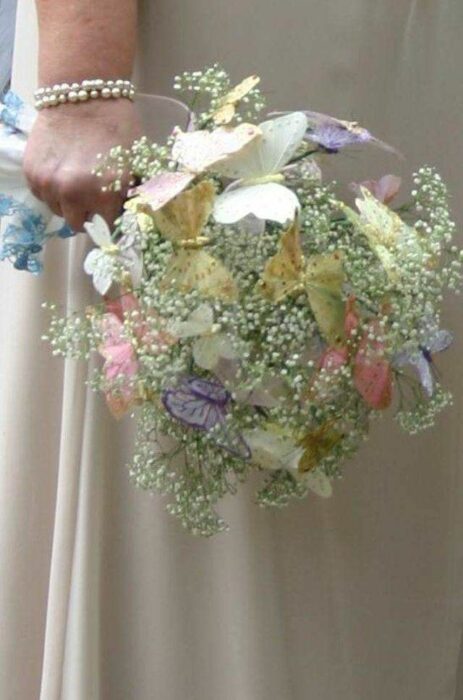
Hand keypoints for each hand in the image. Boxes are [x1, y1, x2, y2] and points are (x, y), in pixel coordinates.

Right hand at [23, 98, 141, 230]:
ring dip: (67, 202)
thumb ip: (131, 195)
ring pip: (58, 210)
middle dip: (88, 214)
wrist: (84, 94)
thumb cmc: (116, 127)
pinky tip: (61, 172)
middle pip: (79, 224)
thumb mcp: (135, 164)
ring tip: (76, 180)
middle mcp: (74, 194)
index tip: (110, 212)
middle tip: (93, 197)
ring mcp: (50, 184)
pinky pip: (42, 195)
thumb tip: (128, 216)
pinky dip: (51, 189)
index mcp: (104, 194)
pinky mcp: (32, 173)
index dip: (110, 220)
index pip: (107, 228)